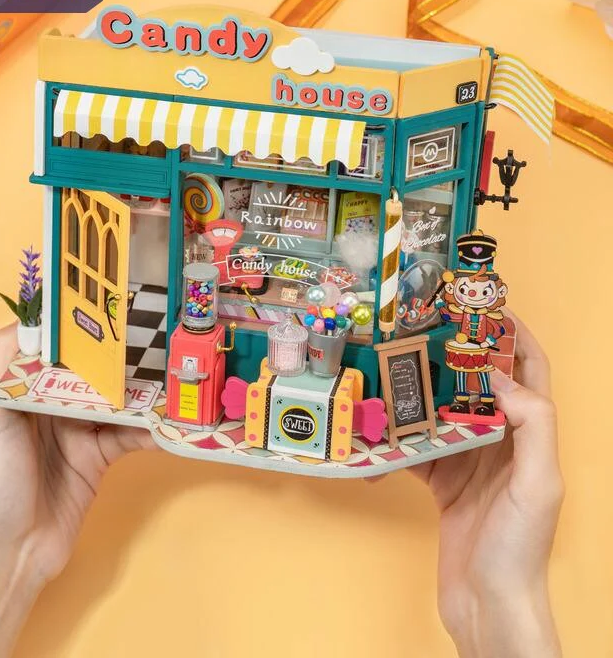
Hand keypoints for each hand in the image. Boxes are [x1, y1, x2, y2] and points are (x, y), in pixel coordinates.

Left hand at [0, 324, 152, 657]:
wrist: (11, 554)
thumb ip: (1, 362)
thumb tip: (33, 314)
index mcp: (20, 385)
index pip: (53, 343)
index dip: (78, 324)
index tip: (108, 302)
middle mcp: (50, 401)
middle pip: (90, 367)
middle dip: (119, 352)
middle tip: (156, 331)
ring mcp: (78, 428)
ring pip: (116, 396)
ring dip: (142, 387)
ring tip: (172, 371)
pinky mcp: (100, 456)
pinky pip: (130, 432)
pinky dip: (150, 426)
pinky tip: (169, 419)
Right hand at [410, 313, 562, 656]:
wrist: (488, 604)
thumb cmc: (519, 547)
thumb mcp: (537, 485)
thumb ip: (530, 426)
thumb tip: (497, 378)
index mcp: (530, 436)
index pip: (530, 371)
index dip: (514, 337)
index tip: (485, 308)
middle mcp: (501, 443)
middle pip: (478, 385)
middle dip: (455, 357)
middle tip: (423, 331)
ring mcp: (469, 462)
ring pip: (442, 413)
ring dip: (419, 396)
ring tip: (391, 374)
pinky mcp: (442, 483)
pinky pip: (416, 451)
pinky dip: (395, 444)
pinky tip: (374, 439)